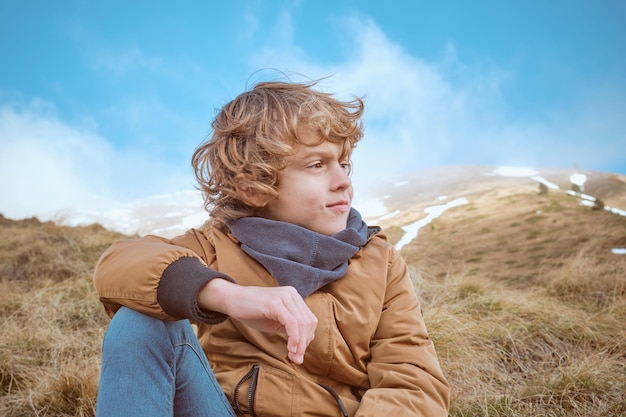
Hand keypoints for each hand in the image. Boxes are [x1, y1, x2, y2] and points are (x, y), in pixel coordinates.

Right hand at [198, 279, 317, 363]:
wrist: (231, 299)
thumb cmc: (252, 311)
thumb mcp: (275, 320)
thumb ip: (290, 328)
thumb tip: (303, 345)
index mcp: (294, 297)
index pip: (310, 320)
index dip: (307, 339)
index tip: (298, 354)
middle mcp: (292, 294)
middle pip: (309, 323)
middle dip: (305, 344)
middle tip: (297, 359)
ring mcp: (284, 297)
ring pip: (302, 324)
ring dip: (300, 344)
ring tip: (293, 356)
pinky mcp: (276, 303)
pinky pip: (292, 323)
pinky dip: (294, 338)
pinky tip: (290, 348)